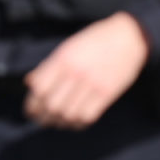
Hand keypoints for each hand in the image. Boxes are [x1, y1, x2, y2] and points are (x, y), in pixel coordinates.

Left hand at [24, 13, 150, 129]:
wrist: (128, 36)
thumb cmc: (96, 39)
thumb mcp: (69, 46)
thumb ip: (49, 65)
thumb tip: (30, 82)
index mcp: (64, 58)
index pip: (39, 88)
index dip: (31, 103)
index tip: (31, 110)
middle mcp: (76, 72)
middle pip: (51, 104)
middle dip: (42, 117)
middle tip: (41, 119)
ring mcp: (93, 83)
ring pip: (68, 114)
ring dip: (59, 122)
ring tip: (56, 122)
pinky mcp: (108, 93)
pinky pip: (87, 116)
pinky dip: (77, 123)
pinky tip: (74, 121)